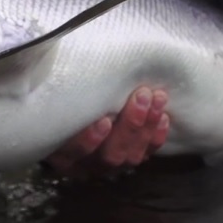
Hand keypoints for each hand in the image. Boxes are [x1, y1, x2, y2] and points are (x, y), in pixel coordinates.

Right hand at [42, 86, 169, 179]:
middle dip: (130, 126)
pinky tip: (163, 116)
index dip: (89, 141)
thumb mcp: (59, 94)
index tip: (105, 120)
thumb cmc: (65, 96)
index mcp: (60, 150)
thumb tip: (67, 59)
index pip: (71, 153)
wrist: (76, 104)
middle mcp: (84, 162)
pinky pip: (146, 154)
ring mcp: (108, 164)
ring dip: (146, 127)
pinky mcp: (128, 159)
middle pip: (109, 155)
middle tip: (141, 96)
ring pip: (130, 157)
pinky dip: (156, 137)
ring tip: (157, 98)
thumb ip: (66, 88)